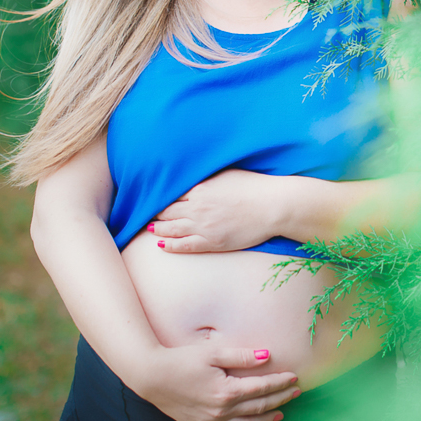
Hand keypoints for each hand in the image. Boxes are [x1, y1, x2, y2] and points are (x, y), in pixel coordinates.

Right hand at [133, 341, 301, 420]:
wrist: (150, 376)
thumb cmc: (181, 360)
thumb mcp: (212, 352)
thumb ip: (242, 356)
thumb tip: (267, 356)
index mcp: (226, 391)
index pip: (261, 388)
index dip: (280, 382)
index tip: (295, 377)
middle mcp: (220, 411)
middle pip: (257, 407)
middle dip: (279, 399)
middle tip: (296, 393)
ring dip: (264, 419)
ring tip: (279, 413)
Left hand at [151, 169, 289, 252]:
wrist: (273, 206)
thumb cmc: (255, 187)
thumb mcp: (228, 174)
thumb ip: (208, 178)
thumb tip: (196, 177)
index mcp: (200, 189)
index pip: (172, 194)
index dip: (161, 197)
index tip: (154, 198)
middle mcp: (197, 208)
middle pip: (167, 211)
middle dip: (156, 213)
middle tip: (147, 214)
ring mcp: (203, 226)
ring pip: (171, 229)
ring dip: (158, 229)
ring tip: (150, 229)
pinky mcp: (212, 242)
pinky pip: (184, 246)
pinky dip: (171, 245)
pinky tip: (162, 245)